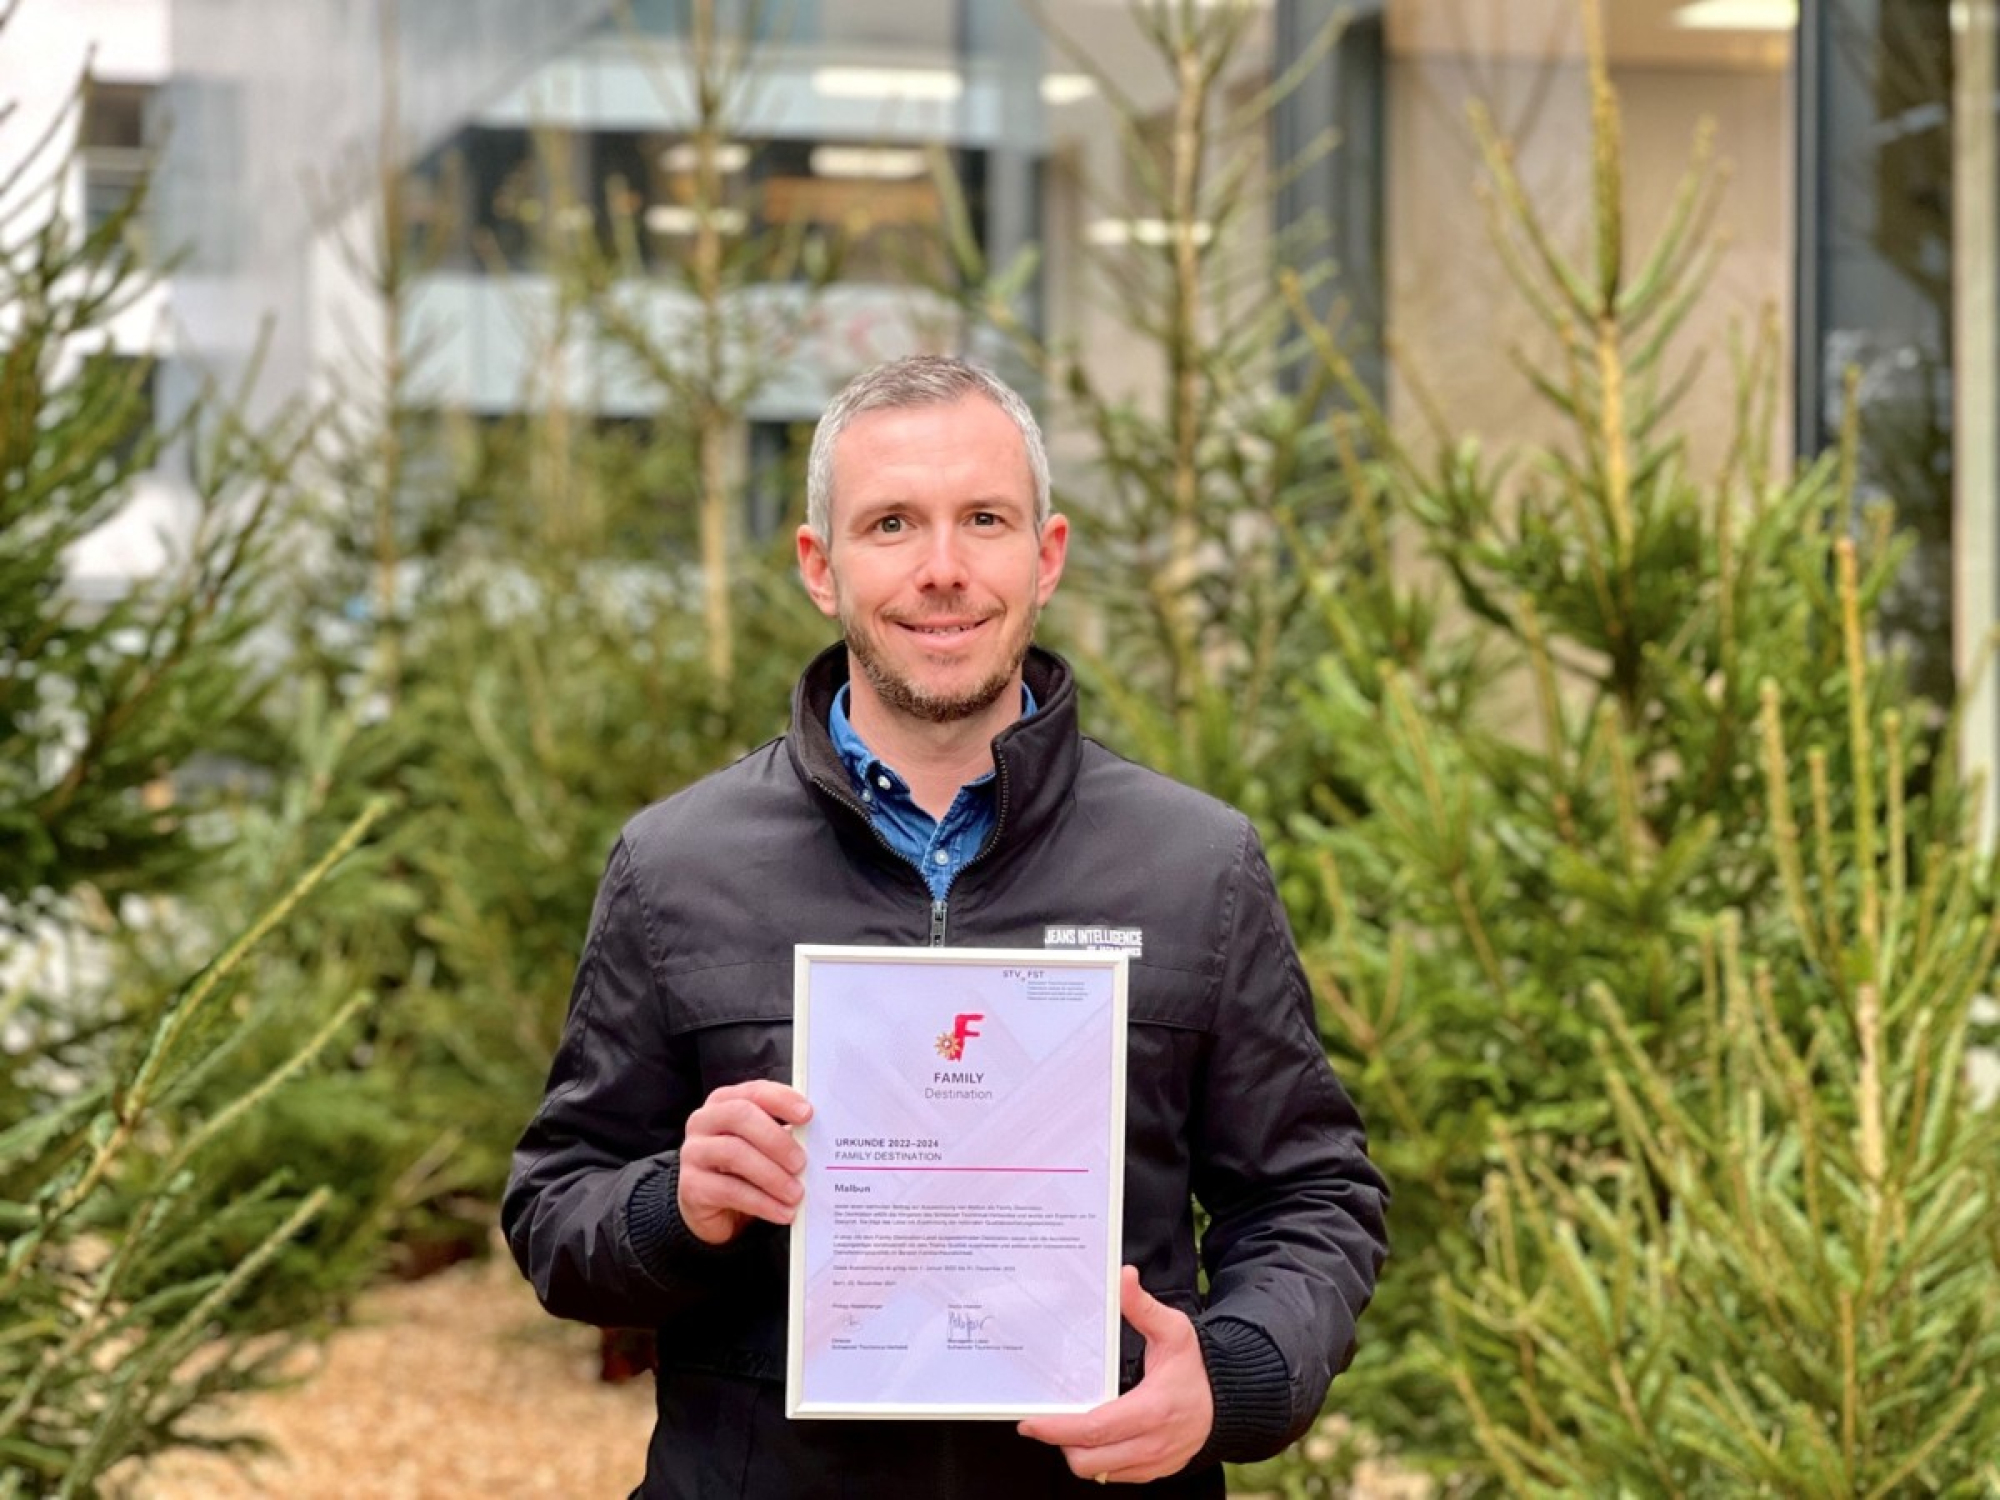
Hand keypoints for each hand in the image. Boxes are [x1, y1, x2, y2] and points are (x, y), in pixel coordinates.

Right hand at [676, 1080, 812, 1245]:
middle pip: (740, 1116)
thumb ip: (785, 1136)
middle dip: (776, 1139)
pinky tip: (783, 1212)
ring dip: (772, 1175)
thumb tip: (820, 1139)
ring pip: (734, 1153)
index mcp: (725, 1102)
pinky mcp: (691, 1185)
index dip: (782, 1100)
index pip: (754, 1091)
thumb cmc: (745, 1169)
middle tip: (802, 1162)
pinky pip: (729, 1190)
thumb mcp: (764, 1148)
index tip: (808, 1115)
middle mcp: (704, 1121)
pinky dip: (762, 1202)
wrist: (713, 1209)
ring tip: (796, 1194)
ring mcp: (693, 1152)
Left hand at [1016, 1265, 1213, 1483]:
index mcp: (1152, 1409)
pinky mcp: (1156, 1472)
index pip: (1094, 1429)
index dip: (1057, 1429)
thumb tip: (1123, 1277)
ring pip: (1099, 1473)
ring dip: (1079, 1453)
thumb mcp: (1175, 1330)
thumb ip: (1143, 1306)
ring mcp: (1155, 1462)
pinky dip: (1100, 1460)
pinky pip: (1115, 1476)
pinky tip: (1096, 1436)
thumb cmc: (1199, 1366)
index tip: (1030, 1423)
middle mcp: (1153, 1443)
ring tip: (1071, 1426)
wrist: (1233, 1400)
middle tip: (1049, 1420)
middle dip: (1061, 1443)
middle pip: (1089, 1461)